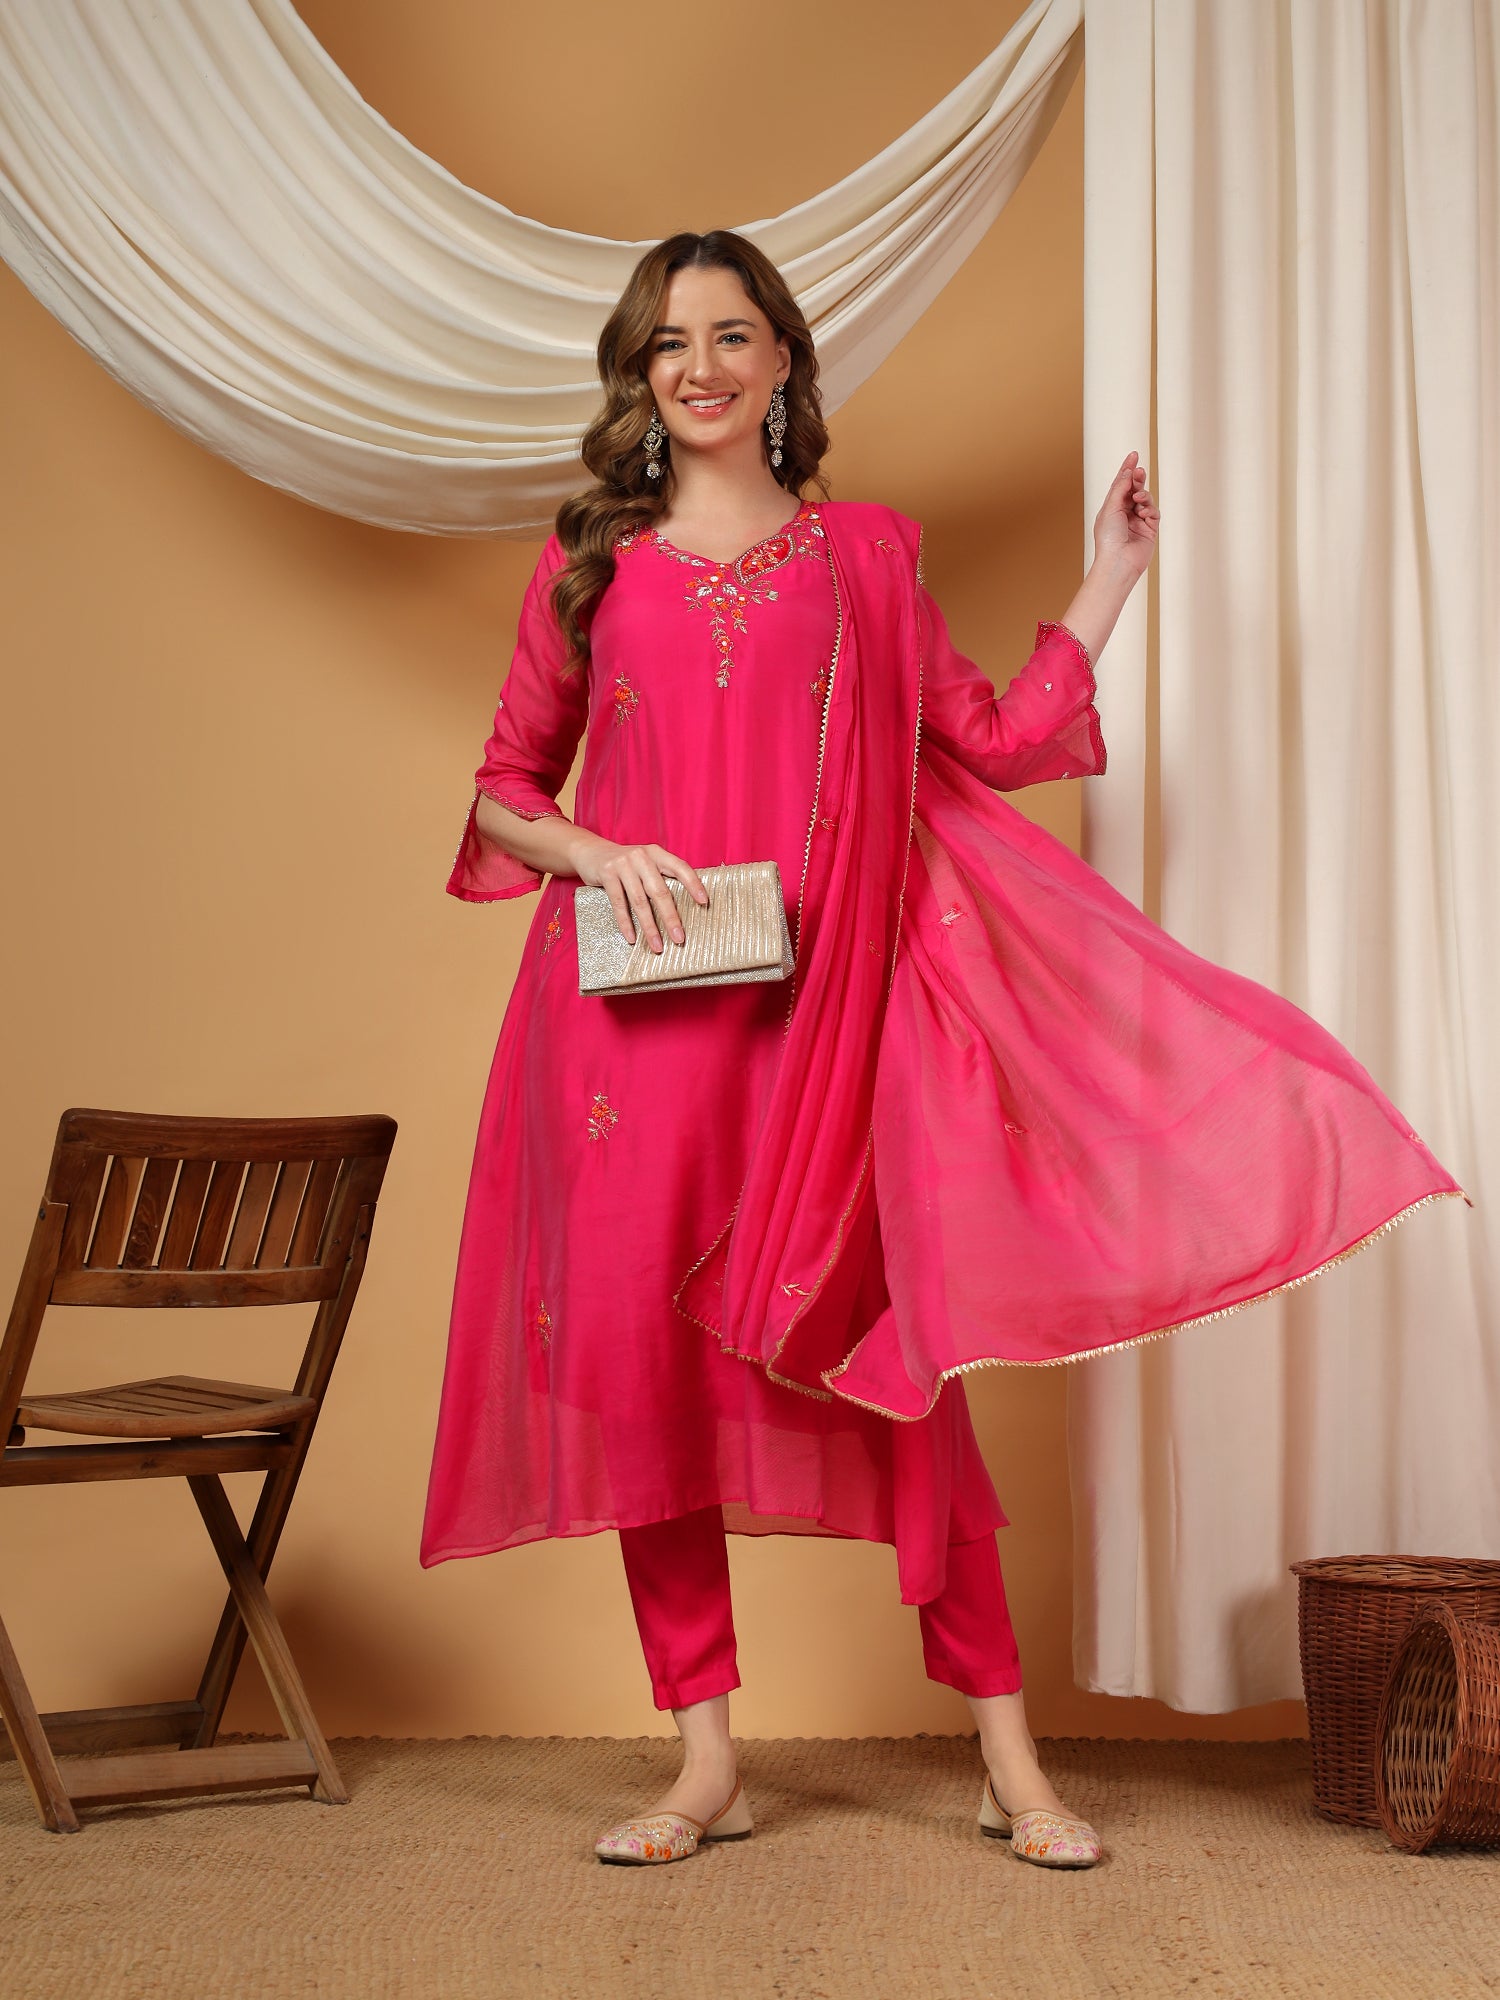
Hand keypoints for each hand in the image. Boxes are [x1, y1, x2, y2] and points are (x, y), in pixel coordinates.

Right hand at [571, 835, 709, 952]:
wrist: (590, 851)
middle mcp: (642, 856)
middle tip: (679, 939)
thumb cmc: (624, 863)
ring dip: (649, 927)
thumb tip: (683, 906)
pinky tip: (632, 938)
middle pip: (660, 891)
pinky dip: (626, 923)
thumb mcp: (644, 862)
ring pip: (640, 901)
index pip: (680, 867)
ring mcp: (623, 864)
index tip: (704, 902)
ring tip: (657, 946)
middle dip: (670, 917)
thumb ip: (660, 876)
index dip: (693, 884)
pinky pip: (618, 903)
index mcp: (656, 853)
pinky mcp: (607, 874)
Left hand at [1092, 451, 1158, 581]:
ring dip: (1143, 496)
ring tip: (1138, 499)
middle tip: (1139, 471)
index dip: (1127, 469)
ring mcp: (1137, 521)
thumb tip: (1128, 472)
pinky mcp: (1149, 529)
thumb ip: (1120, 488)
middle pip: (1134, 488)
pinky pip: (1154, 513)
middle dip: (1138, 479)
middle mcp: (1124, 513)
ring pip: (1146, 499)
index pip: (1121, 484)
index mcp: (1111, 508)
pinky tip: (1143, 514)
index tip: (1134, 454)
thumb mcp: (1110, 508)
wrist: (1118, 561)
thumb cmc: (1108, 538)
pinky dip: (1150, 510)